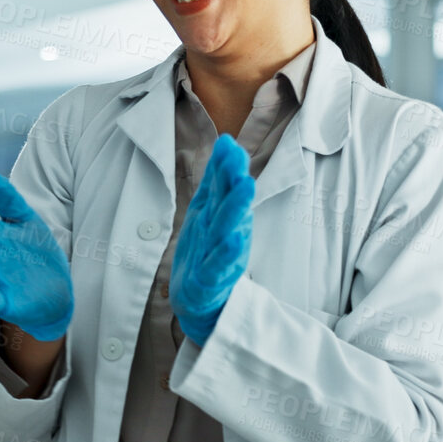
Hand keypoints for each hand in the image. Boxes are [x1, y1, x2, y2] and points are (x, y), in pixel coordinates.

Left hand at [171, 134, 253, 345]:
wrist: (198, 299)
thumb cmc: (206, 249)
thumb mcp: (209, 210)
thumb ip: (218, 180)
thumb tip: (227, 142)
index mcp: (223, 214)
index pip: (225, 187)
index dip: (227, 166)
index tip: (228, 144)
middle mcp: (226, 232)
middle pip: (229, 204)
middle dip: (234, 181)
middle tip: (237, 158)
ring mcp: (220, 255)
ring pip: (227, 229)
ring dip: (236, 208)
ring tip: (245, 186)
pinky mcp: (211, 279)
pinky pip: (219, 264)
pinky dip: (227, 253)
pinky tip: (234, 239)